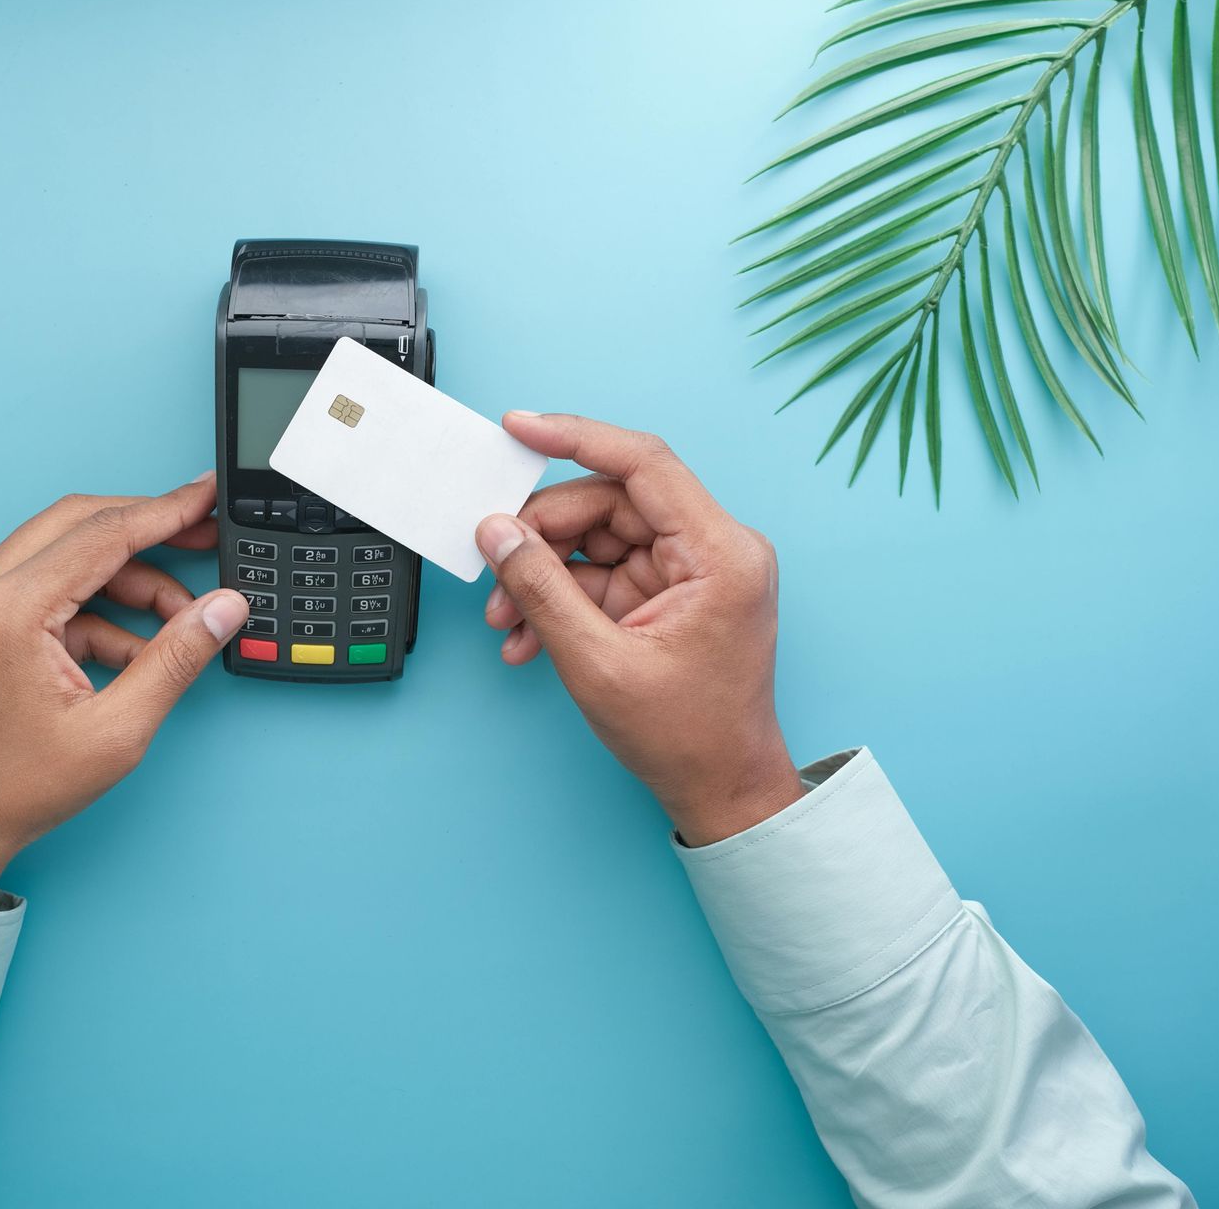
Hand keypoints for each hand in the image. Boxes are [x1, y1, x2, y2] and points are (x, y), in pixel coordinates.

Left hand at [0, 474, 247, 908]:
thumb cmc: (11, 790)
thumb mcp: (114, 731)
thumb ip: (175, 659)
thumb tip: (223, 609)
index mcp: (9, 608)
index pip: (104, 533)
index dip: (167, 512)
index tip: (208, 497)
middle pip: (80, 523)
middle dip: (148, 529)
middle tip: (203, 537)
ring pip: (63, 552)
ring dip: (123, 576)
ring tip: (175, 620)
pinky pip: (44, 586)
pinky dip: (92, 606)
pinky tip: (131, 650)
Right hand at [476, 414, 804, 845]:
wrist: (723, 791)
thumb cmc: (688, 737)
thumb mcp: (598, 663)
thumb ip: (542, 590)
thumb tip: (498, 533)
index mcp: (719, 554)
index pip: (642, 464)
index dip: (575, 437)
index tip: (520, 428)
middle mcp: (713, 550)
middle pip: (610, 503)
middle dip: (543, 537)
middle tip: (495, 572)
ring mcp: (691, 571)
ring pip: (598, 538)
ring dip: (544, 576)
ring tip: (508, 621)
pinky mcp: (670, 594)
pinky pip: (603, 574)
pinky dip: (562, 599)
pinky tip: (529, 636)